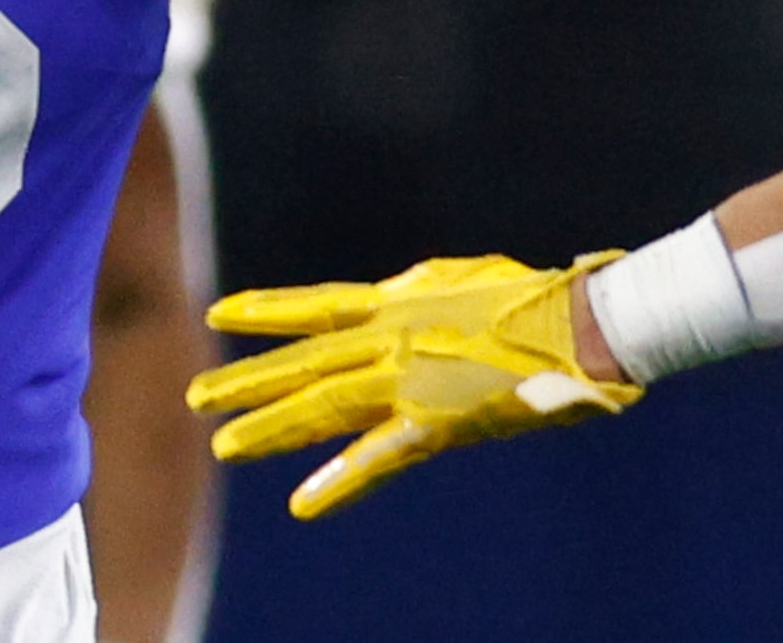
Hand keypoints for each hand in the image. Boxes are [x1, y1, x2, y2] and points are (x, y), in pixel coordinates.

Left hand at [185, 252, 641, 518]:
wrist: (584, 325)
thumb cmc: (539, 298)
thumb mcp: (460, 278)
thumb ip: (415, 291)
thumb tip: (390, 292)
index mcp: (400, 300)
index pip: (317, 305)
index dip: (267, 310)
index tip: (220, 313)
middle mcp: (393, 336)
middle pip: (305, 362)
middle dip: (249, 381)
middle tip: (198, 398)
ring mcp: (411, 379)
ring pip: (324, 405)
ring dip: (271, 427)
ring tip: (224, 443)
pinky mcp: (438, 421)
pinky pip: (379, 457)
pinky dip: (340, 481)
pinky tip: (302, 503)